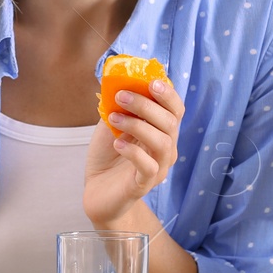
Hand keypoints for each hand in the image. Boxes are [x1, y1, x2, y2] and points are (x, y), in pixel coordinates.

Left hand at [84, 77, 183, 226]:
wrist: (96, 191)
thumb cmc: (108, 155)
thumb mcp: (112, 124)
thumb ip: (119, 106)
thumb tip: (117, 81)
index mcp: (162, 131)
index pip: (176, 110)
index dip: (168, 94)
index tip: (150, 82)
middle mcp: (166, 149)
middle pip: (170, 123)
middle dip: (146, 105)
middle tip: (121, 96)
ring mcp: (158, 168)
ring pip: (162, 143)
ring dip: (137, 125)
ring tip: (114, 119)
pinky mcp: (144, 185)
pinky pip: (148, 167)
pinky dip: (133, 152)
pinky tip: (117, 144)